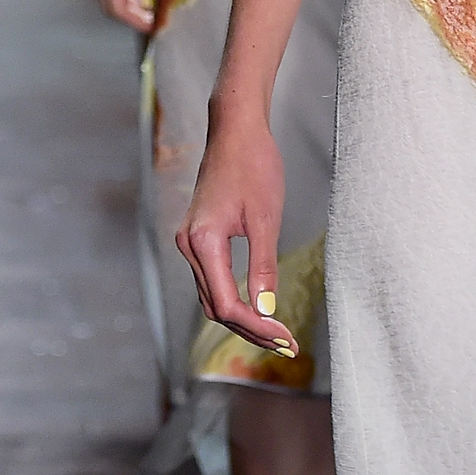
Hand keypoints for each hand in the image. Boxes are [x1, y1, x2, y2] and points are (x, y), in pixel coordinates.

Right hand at [177, 108, 296, 355]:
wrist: (235, 130)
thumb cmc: (254, 165)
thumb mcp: (266, 219)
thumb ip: (263, 268)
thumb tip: (268, 311)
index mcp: (203, 242)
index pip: (226, 304)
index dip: (257, 327)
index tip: (286, 337)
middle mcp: (189, 245)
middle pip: (215, 307)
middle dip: (251, 329)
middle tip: (287, 344)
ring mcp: (190, 241)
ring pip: (212, 297)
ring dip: (242, 318)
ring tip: (277, 333)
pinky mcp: (198, 237)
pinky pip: (211, 280)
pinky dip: (234, 299)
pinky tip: (257, 308)